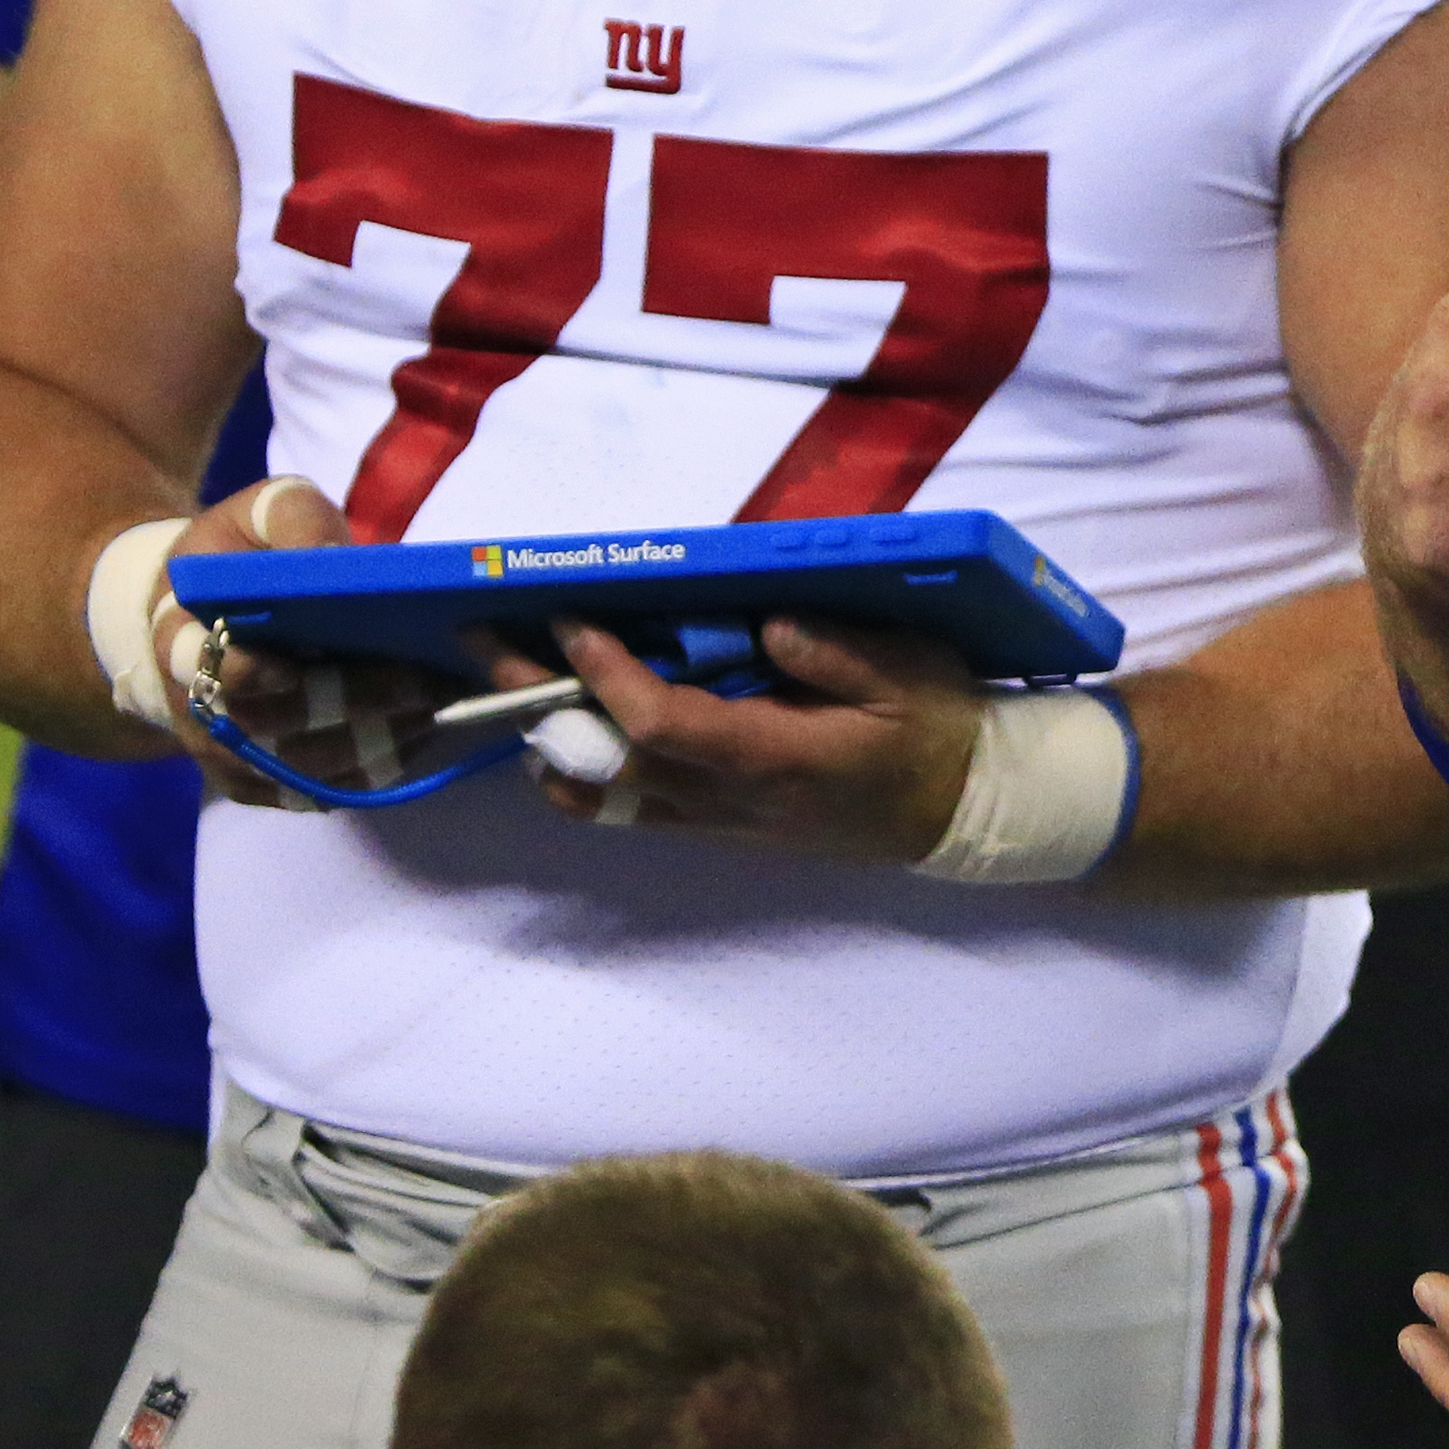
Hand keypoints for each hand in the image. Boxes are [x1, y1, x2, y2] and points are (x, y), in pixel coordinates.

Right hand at [155, 476, 453, 808]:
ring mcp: (229, 757)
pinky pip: (325, 791)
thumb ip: (293, 519)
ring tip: (443, 698)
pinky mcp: (261, 785)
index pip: (217, 668)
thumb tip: (334, 555)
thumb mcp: (256, 514)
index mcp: (183, 637)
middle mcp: (200, 710)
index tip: (311, 657)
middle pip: (282, 727)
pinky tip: (422, 725)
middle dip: (362, 703)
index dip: (258, 672)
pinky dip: (378, 763)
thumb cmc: (238, 557)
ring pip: (311, 768)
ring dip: (383, 738)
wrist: (199, 615)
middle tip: (433, 677)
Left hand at [507, 613, 985, 857]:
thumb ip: (833, 650)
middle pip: (609, 762)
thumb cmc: (935, 730)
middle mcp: (731, 800)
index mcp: (775, 757)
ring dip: (547, 743)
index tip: (571, 620)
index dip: (607, 675)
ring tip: (508, 686)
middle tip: (487, 643)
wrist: (961, 810)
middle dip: (540, 700)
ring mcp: (719, 821)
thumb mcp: (906, 672)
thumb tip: (761, 625)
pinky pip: (629, 812)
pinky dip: (581, 775)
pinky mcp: (719, 827)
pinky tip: (560, 735)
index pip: (663, 724)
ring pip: (606, 801)